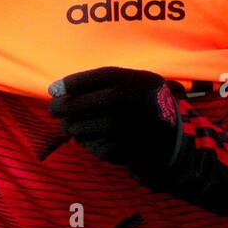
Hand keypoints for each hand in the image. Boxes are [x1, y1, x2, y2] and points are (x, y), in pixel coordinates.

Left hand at [47, 66, 184, 170]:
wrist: (174, 137)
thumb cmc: (143, 104)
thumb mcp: (135, 83)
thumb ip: (103, 83)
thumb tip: (56, 90)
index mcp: (141, 81)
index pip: (101, 77)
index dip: (72, 82)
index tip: (53, 88)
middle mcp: (137, 103)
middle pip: (89, 103)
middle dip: (64, 106)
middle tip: (53, 109)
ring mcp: (133, 129)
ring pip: (88, 128)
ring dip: (72, 127)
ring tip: (70, 125)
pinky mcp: (129, 151)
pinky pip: (96, 147)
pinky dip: (88, 144)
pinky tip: (88, 140)